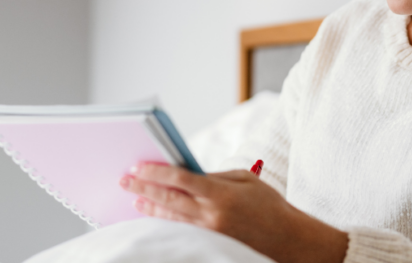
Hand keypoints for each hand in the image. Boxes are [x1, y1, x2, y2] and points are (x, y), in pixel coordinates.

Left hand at [119, 163, 347, 262]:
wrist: (287, 240)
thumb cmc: (269, 206)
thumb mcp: (245, 180)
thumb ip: (215, 176)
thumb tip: (188, 175)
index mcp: (221, 194)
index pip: (181, 179)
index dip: (156, 172)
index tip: (138, 166)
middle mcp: (211, 215)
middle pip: (169, 200)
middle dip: (143, 188)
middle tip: (124, 180)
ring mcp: (209, 233)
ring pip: (171, 218)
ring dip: (150, 208)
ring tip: (134, 199)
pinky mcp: (210, 244)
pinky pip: (181, 231)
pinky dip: (165, 223)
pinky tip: (154, 217)